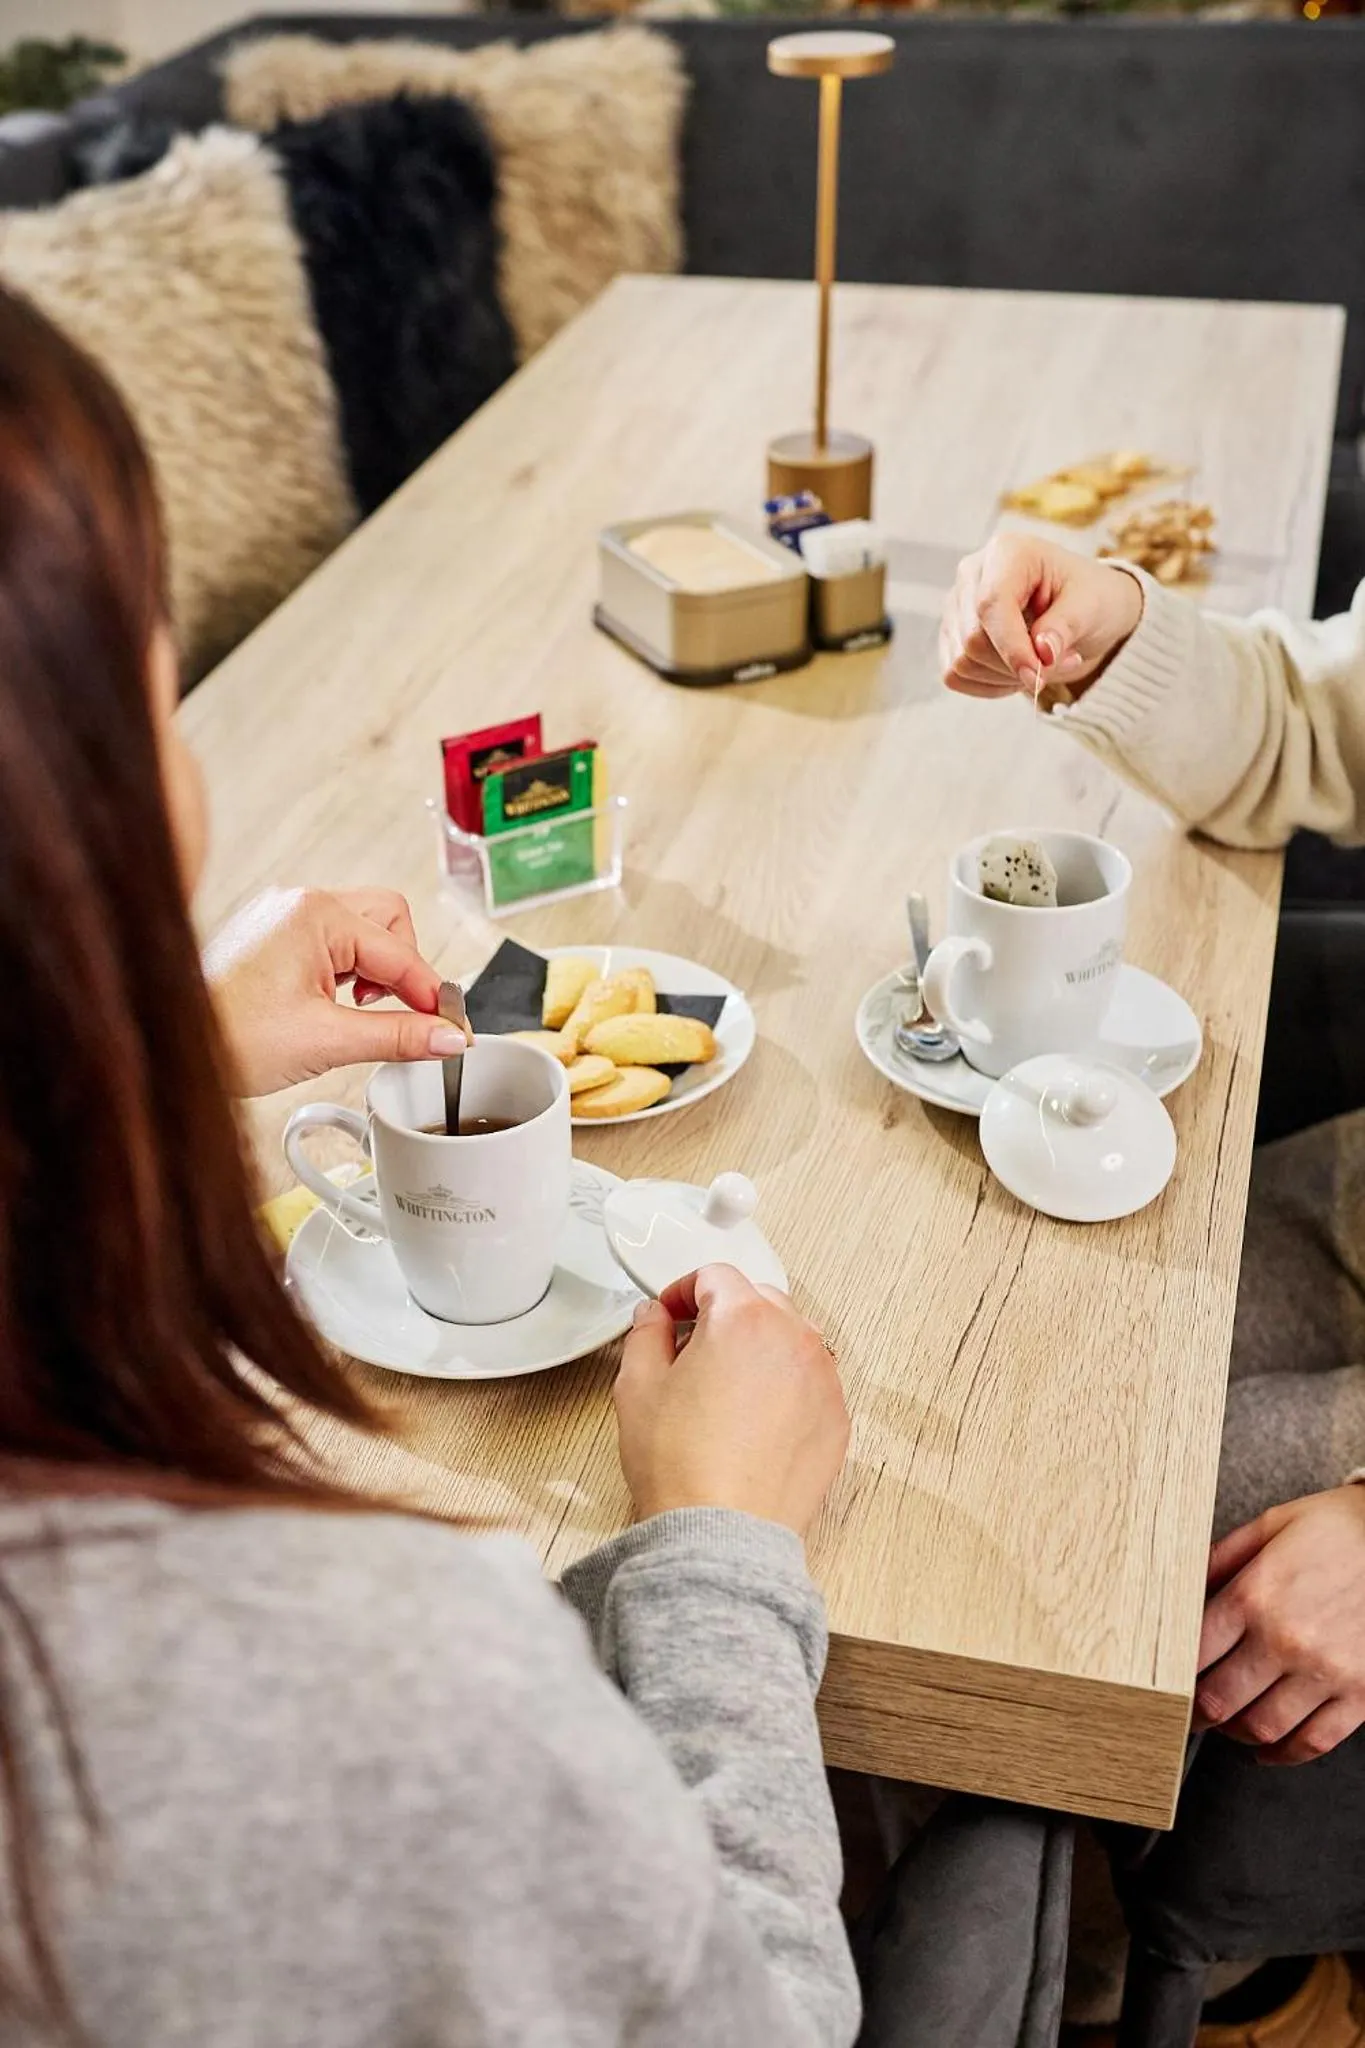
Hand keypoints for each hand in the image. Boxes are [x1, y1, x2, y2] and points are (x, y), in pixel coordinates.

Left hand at [204, 886, 464, 1095]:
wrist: (167, 1047)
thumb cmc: (226, 1036)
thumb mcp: (326, 1041)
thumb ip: (398, 1035)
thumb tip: (448, 1037)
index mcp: (316, 915)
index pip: (400, 952)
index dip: (432, 996)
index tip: (451, 1030)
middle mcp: (300, 903)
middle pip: (390, 920)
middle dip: (404, 970)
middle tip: (402, 1015)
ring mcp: (284, 916)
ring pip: (362, 929)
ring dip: (375, 970)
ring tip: (357, 1012)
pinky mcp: (272, 935)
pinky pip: (331, 940)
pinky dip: (346, 971)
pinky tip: (333, 1004)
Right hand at [612, 1265, 849, 1534]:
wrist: (722, 1533)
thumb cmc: (682, 1466)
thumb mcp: (638, 1387)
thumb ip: (645, 1334)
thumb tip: (653, 1318)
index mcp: (742, 1318)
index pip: (715, 1276)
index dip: (684, 1290)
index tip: (672, 1313)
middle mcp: (793, 1338)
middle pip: (759, 1300)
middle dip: (725, 1315)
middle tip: (693, 1350)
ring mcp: (822, 1378)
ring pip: (790, 1339)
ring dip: (759, 1348)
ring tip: (725, 1389)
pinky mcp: (837, 1417)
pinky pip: (810, 1382)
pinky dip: (786, 1387)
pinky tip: (754, 1420)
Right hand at [940, 534, 1143, 699]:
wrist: (1082, 607)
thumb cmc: (1089, 597)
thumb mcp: (1090, 606)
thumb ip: (1064, 627)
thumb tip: (1042, 654)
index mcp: (1007, 553)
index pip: (990, 604)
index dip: (1011, 647)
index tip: (1037, 677)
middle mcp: (972, 574)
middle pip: (972, 639)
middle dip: (1014, 666)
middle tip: (1056, 664)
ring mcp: (956, 605)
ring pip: (962, 661)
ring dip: (1004, 677)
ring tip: (1040, 665)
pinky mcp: (951, 634)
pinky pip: (955, 675)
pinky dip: (987, 684)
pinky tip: (1016, 673)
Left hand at [1194, 1484, 1364, 1763]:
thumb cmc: (1341, 1529)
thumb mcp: (1273, 1525)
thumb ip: (1222, 1556)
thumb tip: (1182, 1579)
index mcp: (1255, 1596)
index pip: (1192, 1653)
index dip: (1169, 1674)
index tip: (1162, 1681)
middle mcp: (1285, 1639)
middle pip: (1220, 1700)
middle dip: (1194, 1713)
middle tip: (1185, 1713)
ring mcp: (1325, 1672)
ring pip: (1263, 1728)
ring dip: (1235, 1733)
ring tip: (1226, 1725)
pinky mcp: (1361, 1694)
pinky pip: (1315, 1741)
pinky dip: (1285, 1755)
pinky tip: (1269, 1750)